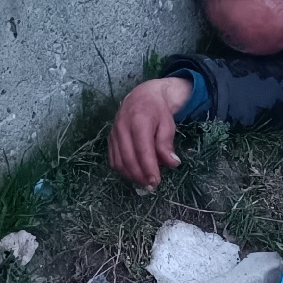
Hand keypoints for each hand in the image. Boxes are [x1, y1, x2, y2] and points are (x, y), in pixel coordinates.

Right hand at [107, 75, 193, 189]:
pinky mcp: (110, 139)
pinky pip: (113, 160)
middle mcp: (122, 127)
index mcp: (139, 121)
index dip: (149, 169)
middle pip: (128, 159)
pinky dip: (122, 170)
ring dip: (131, 175)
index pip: (142, 150)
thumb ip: (167, 145)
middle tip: (152, 186)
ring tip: (144, 181)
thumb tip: (172, 164)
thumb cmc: (157, 112)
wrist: (141, 97)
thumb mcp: (168, 125)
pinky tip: (134, 174)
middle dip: (140, 176)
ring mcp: (114, 134)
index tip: (156, 181)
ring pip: (118, 162)